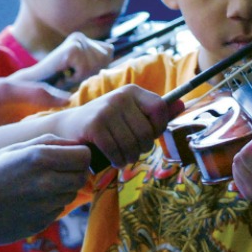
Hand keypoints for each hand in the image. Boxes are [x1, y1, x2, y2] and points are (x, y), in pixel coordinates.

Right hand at [0, 137, 93, 250]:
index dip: (79, 154)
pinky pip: (56, 211)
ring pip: (71, 195)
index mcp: (40, 158)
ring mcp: (45, 208)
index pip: (84, 156)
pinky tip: (27, 199)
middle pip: (82, 177)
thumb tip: (75, 145)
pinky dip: (49, 204)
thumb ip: (47, 144)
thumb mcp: (13, 148)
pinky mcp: (41, 225)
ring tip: (35, 183)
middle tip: (53, 168)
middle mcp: (47, 184)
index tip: (67, 153)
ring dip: (62, 188)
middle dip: (73, 171)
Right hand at [20, 31, 115, 90]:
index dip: (97, 66)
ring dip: (82, 75)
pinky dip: (76, 76)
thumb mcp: (83, 68)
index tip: (78, 70)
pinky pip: (86, 68)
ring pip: (96, 65)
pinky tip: (64, 74)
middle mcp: (80, 36)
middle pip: (104, 59)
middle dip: (90, 72)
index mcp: (83, 38)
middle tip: (72, 73)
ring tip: (68, 74)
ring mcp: (76, 41)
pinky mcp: (73, 49)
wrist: (36, 82)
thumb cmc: (60, 79)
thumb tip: (113, 51)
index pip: (108, 52)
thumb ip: (98, 60)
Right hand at [57, 84, 175, 165]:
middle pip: (147, 133)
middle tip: (129, 147)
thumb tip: (182, 104)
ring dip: (128, 157)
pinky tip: (110, 157)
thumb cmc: (106, 124)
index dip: (156, 127)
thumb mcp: (131, 114)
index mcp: (132, 91)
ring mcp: (106, 110)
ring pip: (133, 145)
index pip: (160, 109)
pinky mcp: (95, 126)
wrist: (69, 128)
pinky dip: (116, 160)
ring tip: (119, 153)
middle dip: (141, 148)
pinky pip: (117, 152)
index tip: (144, 133)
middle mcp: (120, 96)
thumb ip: (156, 112)